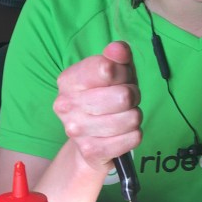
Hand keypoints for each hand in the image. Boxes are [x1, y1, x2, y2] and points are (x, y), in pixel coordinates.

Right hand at [52, 41, 142, 173]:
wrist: (89, 141)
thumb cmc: (105, 99)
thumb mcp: (113, 72)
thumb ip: (117, 56)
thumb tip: (118, 49)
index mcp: (68, 80)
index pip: (107, 68)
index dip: (123, 72)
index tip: (120, 78)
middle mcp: (66, 105)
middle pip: (123, 96)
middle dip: (133, 96)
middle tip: (125, 101)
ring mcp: (76, 131)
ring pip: (131, 118)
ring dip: (134, 116)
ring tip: (122, 116)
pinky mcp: (91, 151)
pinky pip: (133, 138)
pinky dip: (133, 135)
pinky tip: (121, 134)